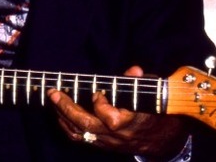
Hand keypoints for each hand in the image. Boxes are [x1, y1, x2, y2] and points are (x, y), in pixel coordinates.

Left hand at [48, 66, 188, 159]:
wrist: (162, 140)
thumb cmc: (155, 112)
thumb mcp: (152, 94)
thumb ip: (139, 83)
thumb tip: (134, 71)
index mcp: (130, 123)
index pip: (110, 119)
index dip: (100, 104)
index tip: (97, 92)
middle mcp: (116, 136)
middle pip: (86, 125)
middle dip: (66, 107)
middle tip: (54, 92)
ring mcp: (107, 142)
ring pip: (79, 133)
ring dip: (62, 115)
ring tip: (53, 99)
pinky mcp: (102, 145)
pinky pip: (80, 138)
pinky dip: (67, 125)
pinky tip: (60, 112)